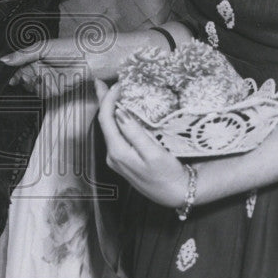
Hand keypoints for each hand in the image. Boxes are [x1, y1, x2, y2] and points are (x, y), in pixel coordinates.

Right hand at [2, 37, 118, 98]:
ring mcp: (51, 79)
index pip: (20, 68)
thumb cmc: (74, 46)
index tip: (12, 80)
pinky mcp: (60, 89)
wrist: (96, 58)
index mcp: (39, 56)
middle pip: (26, 80)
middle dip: (28, 79)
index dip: (16, 75)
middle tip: (36, 74)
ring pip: (36, 88)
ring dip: (41, 84)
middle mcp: (44, 68)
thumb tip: (4, 60)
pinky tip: (59, 80)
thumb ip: (23, 55)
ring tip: (50, 75)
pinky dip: (51, 88)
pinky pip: (47, 93)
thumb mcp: (44, 47)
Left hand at [96, 81, 188, 208]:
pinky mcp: (123, 159)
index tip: (118, 85)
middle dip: (103, 101)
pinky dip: (115, 120)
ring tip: (108, 92)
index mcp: (118, 152)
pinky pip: (115, 135)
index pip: (106, 119)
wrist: (176, 195)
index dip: (109, 99)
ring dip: (109, 109)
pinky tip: (118, 112)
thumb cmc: (168, 174)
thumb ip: (134, 133)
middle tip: (101, 82)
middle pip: (104, 123)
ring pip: (108, 128)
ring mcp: (116, 159)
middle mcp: (113, 156)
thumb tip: (119, 113)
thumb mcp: (154, 153)